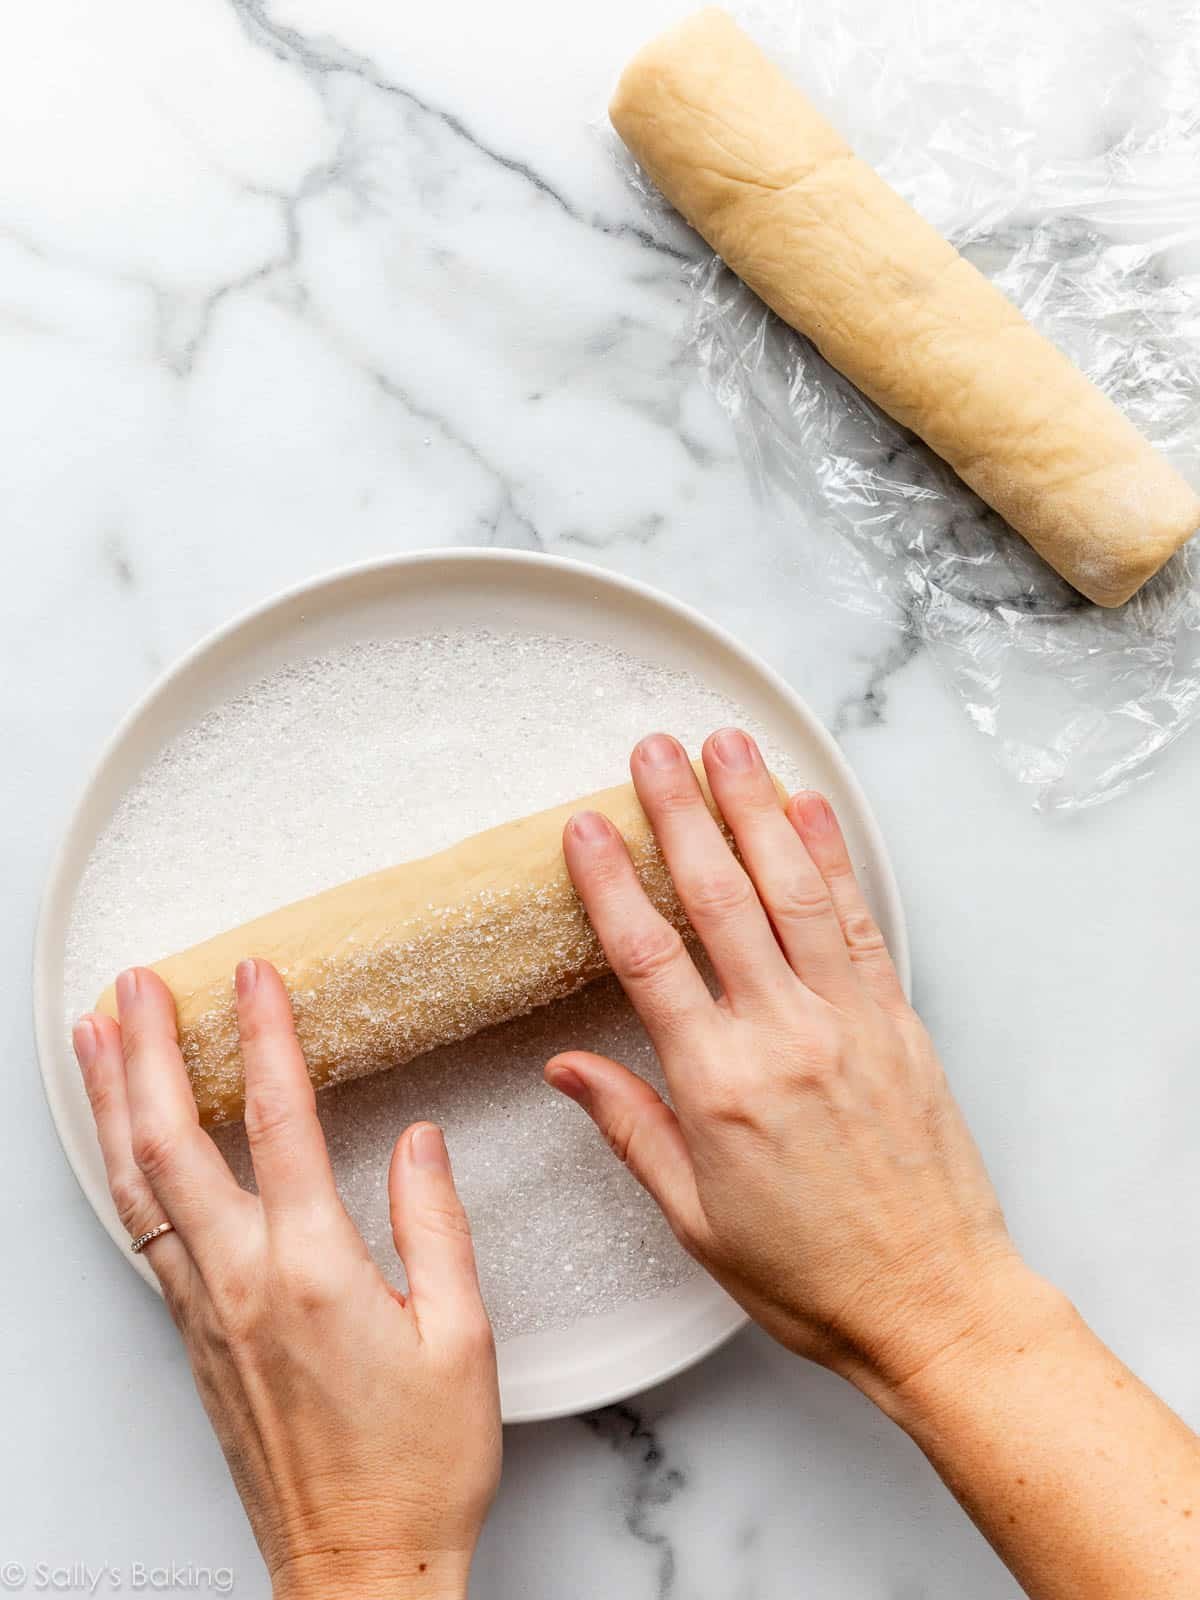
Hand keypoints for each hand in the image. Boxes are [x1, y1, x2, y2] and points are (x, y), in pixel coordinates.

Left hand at [73, 960, 499, 1599]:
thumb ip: (435, 1226)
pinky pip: (141, 1232)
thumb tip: (417, 1141)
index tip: (257, 975)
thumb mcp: (462, 1337)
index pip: (280, 1123)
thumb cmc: (418, 1465)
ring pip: (137, 1186)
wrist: (359, 1567)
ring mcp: (203, 1311)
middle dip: (145, 1050)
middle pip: (170, 1143)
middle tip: (135, 982)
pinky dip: (122, 1168)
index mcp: (313, 1272)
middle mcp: (240, 1283)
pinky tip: (123, 1142)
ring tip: (91, 1037)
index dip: (265, 1036)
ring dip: (109, 1102)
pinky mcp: (192, 1339)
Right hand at [546, 729, 1062, 1407]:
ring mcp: (848, 1020)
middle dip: (682, 812)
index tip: (585, 827)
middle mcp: (783, 1036)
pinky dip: (833, 858)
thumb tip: (568, 1067)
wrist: (933, 1302)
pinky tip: (811, 807)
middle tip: (652, 749)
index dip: (611, 883)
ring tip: (729, 745)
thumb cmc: (808, 1274)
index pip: (648, 958)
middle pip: (721, 898)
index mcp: (718, 1086)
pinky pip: (859, 922)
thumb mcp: (693, 1217)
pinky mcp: (896, 1020)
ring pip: (794, 890)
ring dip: (758, 808)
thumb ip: (631, 1127)